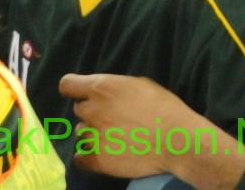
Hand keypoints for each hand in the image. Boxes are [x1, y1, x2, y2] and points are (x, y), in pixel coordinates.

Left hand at [59, 73, 244, 189]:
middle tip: (111, 119)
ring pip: (81, 134)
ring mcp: (93, 137)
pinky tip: (101, 155)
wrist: (176, 140)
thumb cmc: (163, 107)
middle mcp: (92, 110)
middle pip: (79, 110)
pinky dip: (87, 157)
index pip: (67, 85)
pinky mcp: (98, 161)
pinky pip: (80, 159)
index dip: (74, 90)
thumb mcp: (139, 84)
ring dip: (93, 134)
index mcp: (100, 88)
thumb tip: (106, 93)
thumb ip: (115, 88)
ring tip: (113, 139)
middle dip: (92, 113)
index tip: (81, 95)